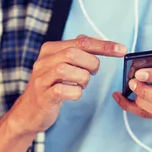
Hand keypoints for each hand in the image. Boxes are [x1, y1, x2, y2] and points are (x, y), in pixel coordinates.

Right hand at [10, 35, 126, 136]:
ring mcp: (41, 78)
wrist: (29, 112)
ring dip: (83, 79)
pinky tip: (75, 94)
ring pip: (67, 69)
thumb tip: (97, 39)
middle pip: (74, 53)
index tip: (122, 50)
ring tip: (81, 84)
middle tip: (93, 73)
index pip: (81, 41)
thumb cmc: (51, 86)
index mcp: (50, 49)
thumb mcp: (63, 64)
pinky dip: (75, 93)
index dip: (104, 45)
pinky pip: (62, 90)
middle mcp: (43, 61)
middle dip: (91, 64)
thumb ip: (78, 51)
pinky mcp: (43, 96)